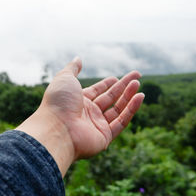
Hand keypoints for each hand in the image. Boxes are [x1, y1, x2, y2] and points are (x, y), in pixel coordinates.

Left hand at [16, 57, 143, 175]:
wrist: (56, 130)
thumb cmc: (58, 103)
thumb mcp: (64, 79)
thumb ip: (72, 68)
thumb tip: (78, 58)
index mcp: (78, 101)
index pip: (97, 91)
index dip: (108, 84)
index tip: (118, 77)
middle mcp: (88, 113)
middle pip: (110, 98)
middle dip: (123, 87)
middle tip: (137, 77)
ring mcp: (97, 126)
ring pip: (118, 110)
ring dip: (129, 97)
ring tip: (138, 85)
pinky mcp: (105, 137)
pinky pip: (121, 122)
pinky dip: (131, 110)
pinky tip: (139, 97)